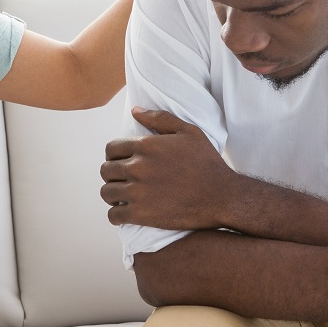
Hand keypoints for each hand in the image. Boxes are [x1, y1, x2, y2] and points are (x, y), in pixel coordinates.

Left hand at [100, 108, 242, 229]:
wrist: (222, 196)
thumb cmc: (207, 162)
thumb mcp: (189, 132)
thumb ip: (159, 118)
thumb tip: (135, 110)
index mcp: (144, 146)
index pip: (110, 149)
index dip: (114, 156)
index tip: (121, 162)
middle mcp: (136, 167)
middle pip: (105, 170)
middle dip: (112, 174)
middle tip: (122, 180)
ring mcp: (137, 192)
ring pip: (106, 192)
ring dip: (112, 194)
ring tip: (121, 197)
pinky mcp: (141, 215)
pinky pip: (113, 215)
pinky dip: (115, 215)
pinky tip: (123, 213)